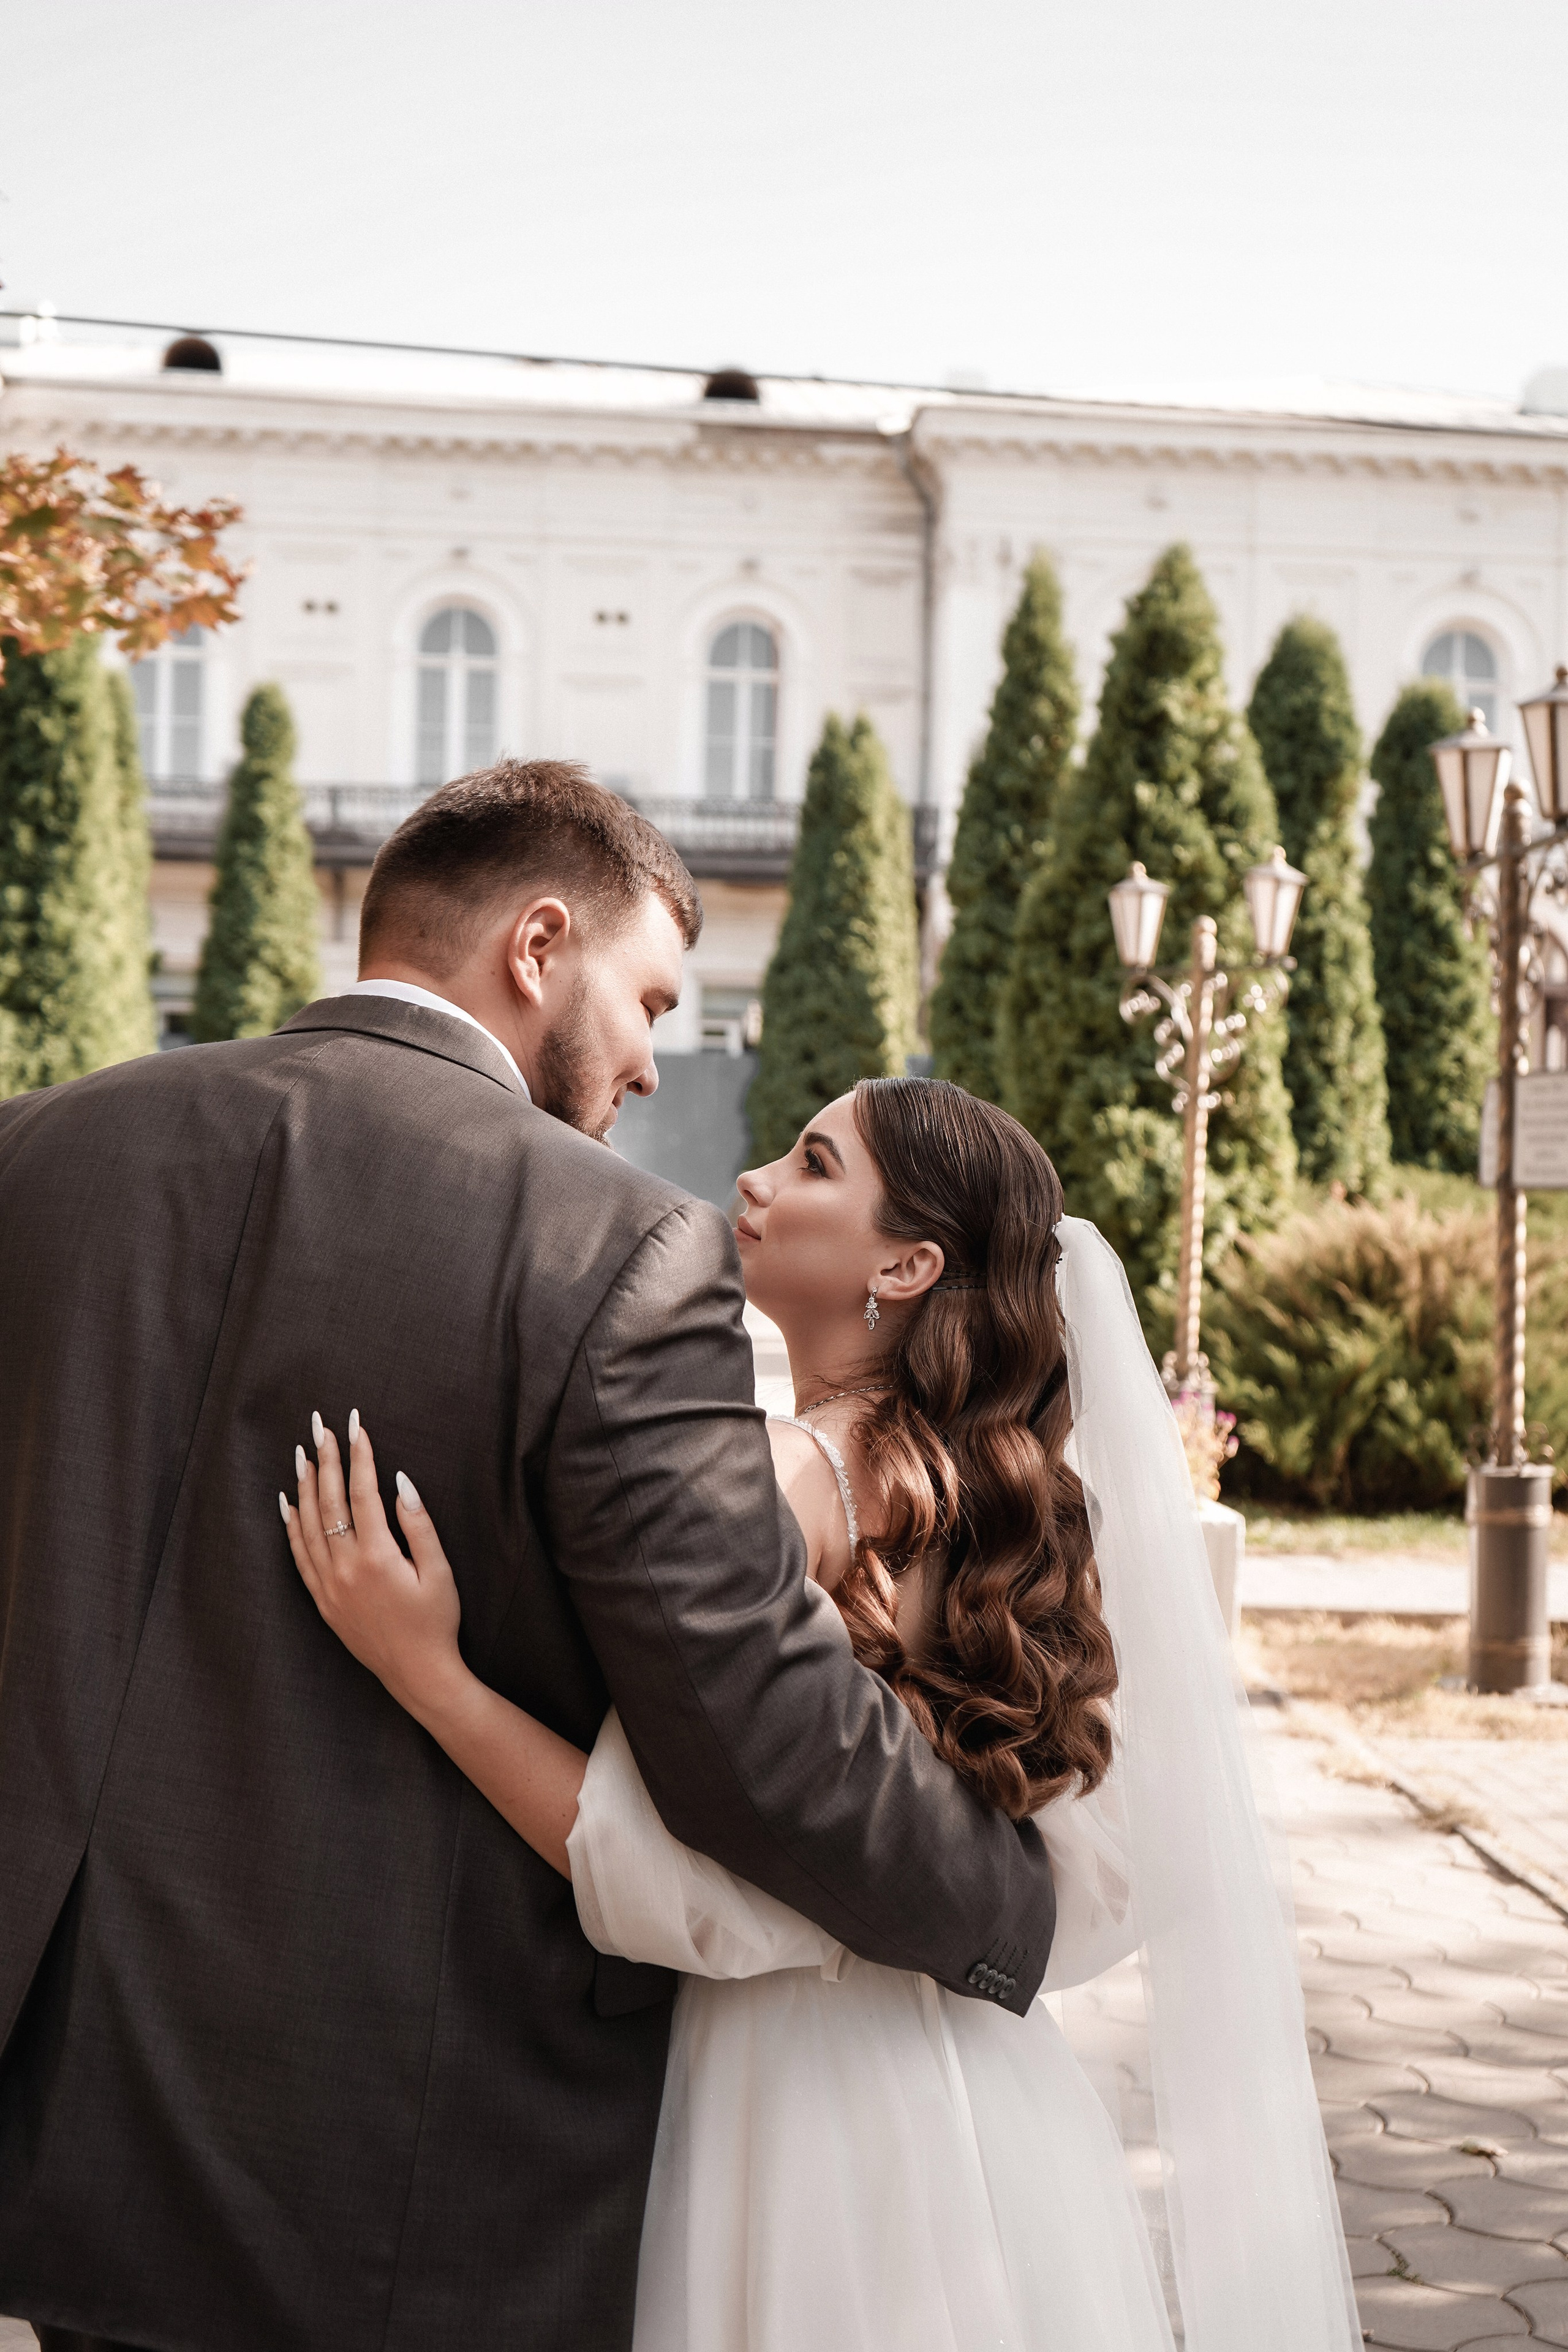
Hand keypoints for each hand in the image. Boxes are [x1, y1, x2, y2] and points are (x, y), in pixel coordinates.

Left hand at [281, 1412, 464, 1721]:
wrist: (417, 1673)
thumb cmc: (436, 1622)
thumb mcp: (439, 1572)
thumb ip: (418, 1525)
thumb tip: (400, 1482)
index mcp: (376, 1556)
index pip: (362, 1493)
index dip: (359, 1456)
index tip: (357, 1426)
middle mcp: (345, 1567)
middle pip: (329, 1501)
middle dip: (326, 1459)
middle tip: (322, 1426)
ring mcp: (328, 1585)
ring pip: (309, 1525)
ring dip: (305, 1485)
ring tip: (303, 1453)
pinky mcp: (322, 1600)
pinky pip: (299, 1555)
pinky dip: (291, 1526)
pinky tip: (289, 1503)